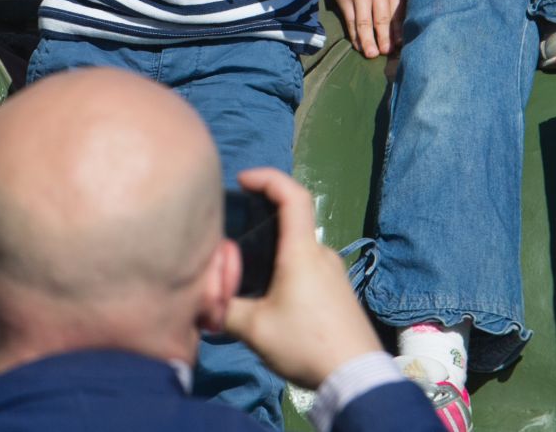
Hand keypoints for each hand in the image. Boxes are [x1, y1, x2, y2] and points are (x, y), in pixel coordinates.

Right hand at [223, 169, 382, 390]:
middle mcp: (321, 254)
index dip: (267, 178)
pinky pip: (309, 267)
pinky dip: (287, 268)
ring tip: (247, 270)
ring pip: (299, 248)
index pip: (292, 195)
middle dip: (262, 219)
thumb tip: (199, 301)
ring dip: (274, 251)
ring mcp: (334, 273)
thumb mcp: (254, 329)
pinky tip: (271, 295)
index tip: (242, 181)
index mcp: (301, 252)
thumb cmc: (305, 343)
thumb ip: (223, 309)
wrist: (356, 378)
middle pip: (292, 221)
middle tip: (233, 232)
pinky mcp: (339, 292)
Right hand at [320, 0, 401, 57]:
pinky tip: (357, 43)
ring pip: (365, 22)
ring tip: (371, 55)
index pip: (398, 14)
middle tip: (387, 55)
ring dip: (368, 41)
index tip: (402, 49)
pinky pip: (350, 19)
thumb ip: (392, 0)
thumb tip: (397, 30)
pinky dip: (354, 33)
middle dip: (385, 40)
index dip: (399, 33)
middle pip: (383, 20)